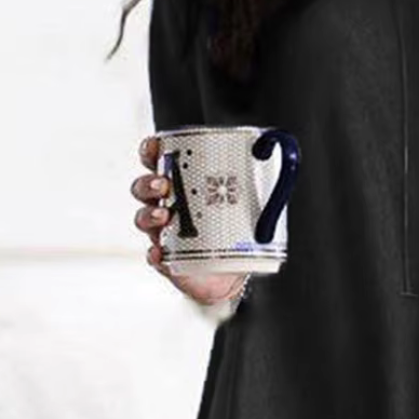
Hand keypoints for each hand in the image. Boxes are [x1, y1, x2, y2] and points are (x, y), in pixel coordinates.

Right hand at [132, 136, 250, 305]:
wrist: (234, 272)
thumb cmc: (238, 232)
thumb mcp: (253, 204)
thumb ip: (262, 177)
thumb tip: (275, 148)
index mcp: (183, 186)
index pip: (159, 162)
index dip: (150, 152)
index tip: (154, 146)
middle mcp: (168, 206)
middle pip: (144, 188)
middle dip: (148, 183)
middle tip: (164, 184)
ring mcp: (164, 234)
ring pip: (143, 219)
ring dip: (149, 214)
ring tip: (164, 215)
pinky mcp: (167, 261)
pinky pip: (153, 257)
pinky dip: (154, 255)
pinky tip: (160, 254)